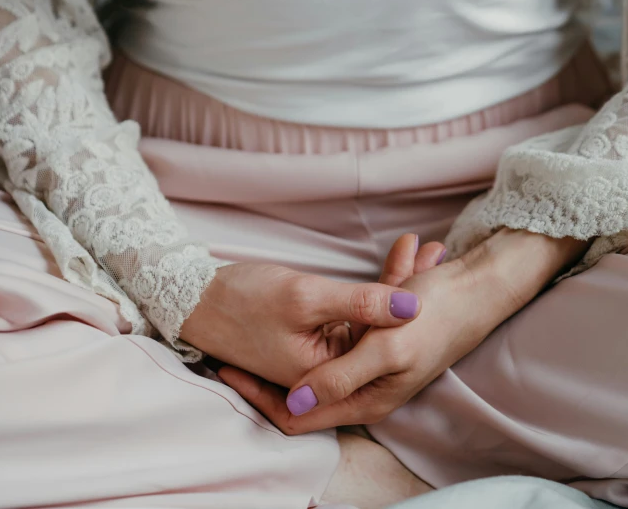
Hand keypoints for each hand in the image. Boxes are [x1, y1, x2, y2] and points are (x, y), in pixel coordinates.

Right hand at [180, 234, 444, 387]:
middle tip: (436, 251)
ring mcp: (323, 356)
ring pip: (372, 321)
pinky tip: (397, 260)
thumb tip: (415, 307)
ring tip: (425, 250)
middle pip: (382, 332)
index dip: (412, 304)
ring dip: (396, 285)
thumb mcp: (305, 298)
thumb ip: (361, 303)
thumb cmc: (241, 300)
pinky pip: (355, 315)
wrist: (192, 300)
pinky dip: (374, 289)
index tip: (435, 266)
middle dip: (410, 290)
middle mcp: (330, 374)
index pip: (385, 341)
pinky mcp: (316, 340)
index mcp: (329, 377)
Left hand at [219, 229, 588, 432]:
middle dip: (296, 340)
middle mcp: (366, 384)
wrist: (483, 289)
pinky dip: (370, 288)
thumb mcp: (384, 347)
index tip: (232, 368)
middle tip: (272, 313)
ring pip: (334, 337)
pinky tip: (402, 254)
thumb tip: (294, 402)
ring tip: (348, 278)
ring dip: (338, 304)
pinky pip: (359, 314)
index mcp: (366, 398)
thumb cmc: (436, 316)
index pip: (297, 416)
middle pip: (309, 377)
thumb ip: (338, 375)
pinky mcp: (379, 332)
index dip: (261, 398)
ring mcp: (371, 357)